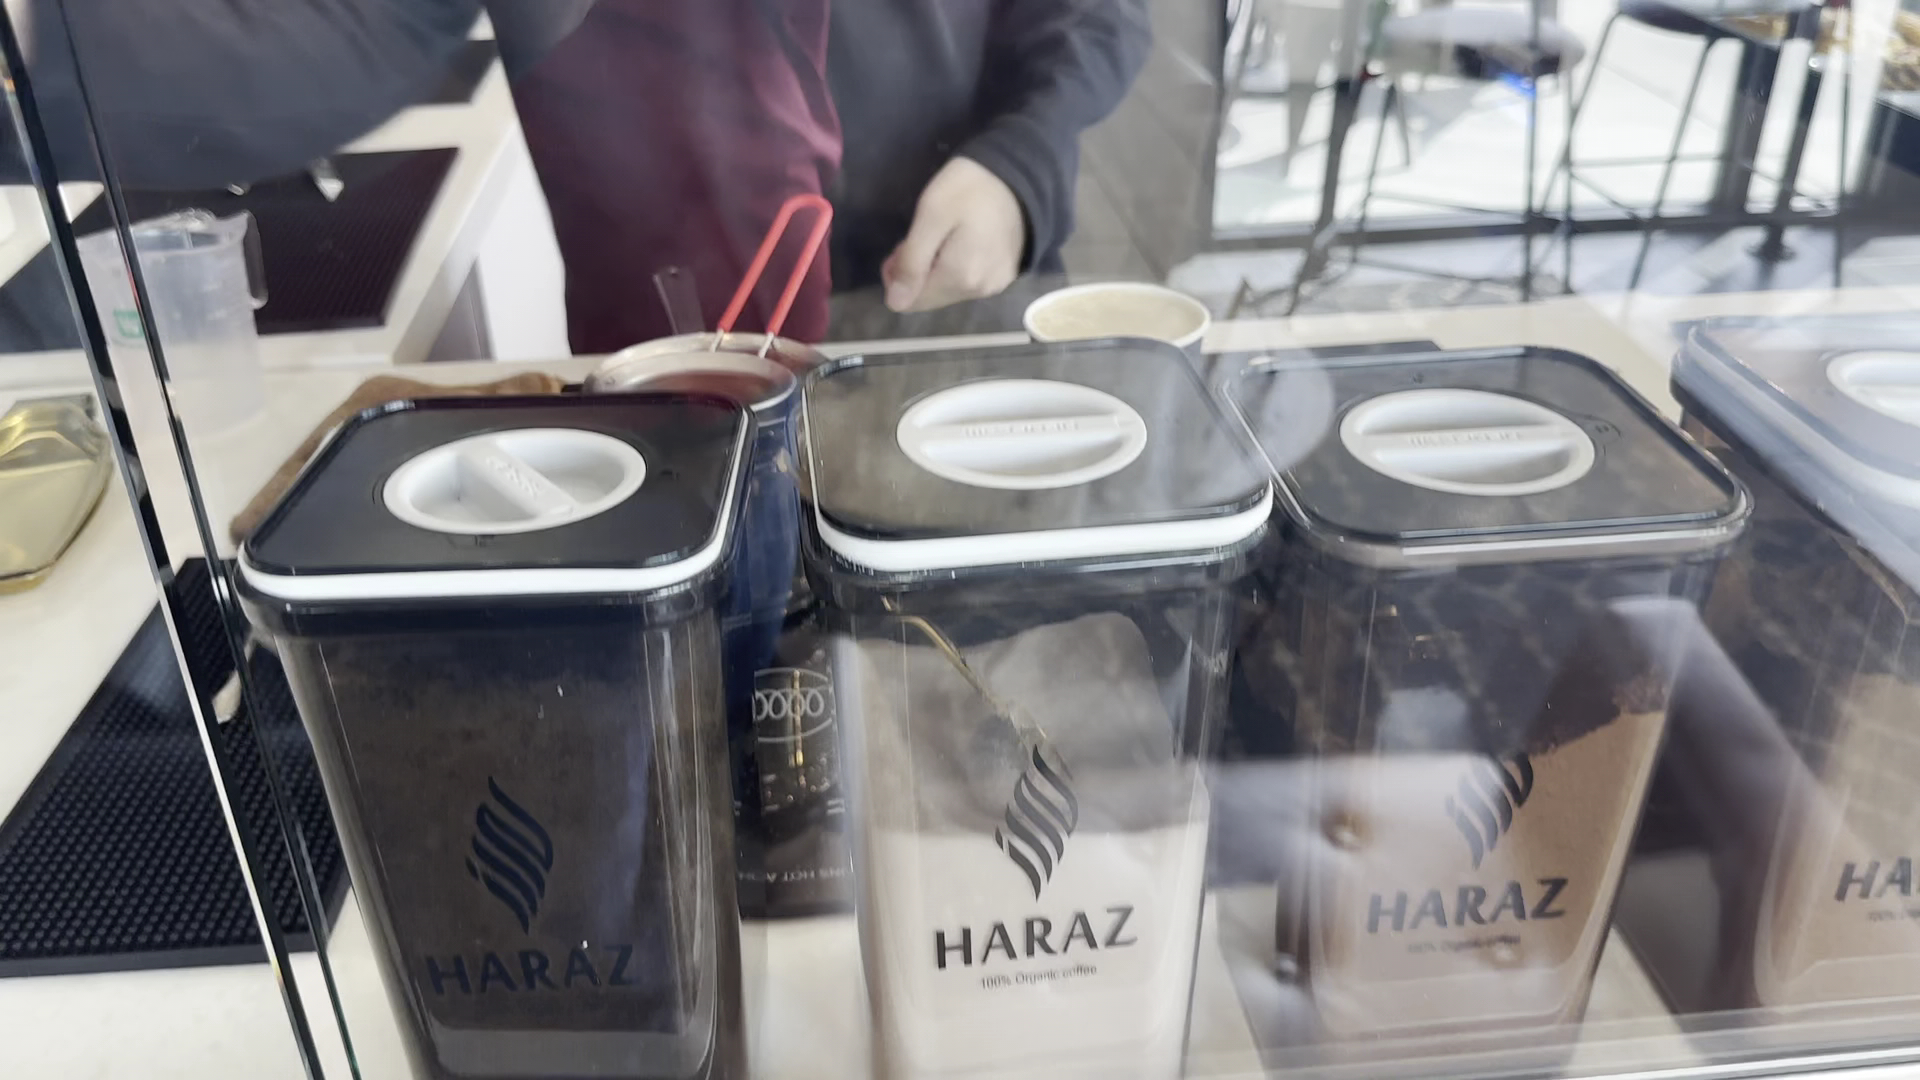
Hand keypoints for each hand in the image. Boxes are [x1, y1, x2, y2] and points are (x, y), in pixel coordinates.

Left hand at [882, 157, 1025, 312]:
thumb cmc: (970, 189)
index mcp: (959, 278)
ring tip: (940, 237)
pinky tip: (960, 243)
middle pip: (931, 297)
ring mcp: (995, 285)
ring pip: (949, 291)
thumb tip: (895, 303)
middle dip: (917, 274)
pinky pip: (969, 283)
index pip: (911, 300)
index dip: (896, 277)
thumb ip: (911, 261)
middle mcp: (979, 290)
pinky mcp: (1004, 276)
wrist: (1018, 174)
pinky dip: (957, 268)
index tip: (900, 246)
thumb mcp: (931, 216)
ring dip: (936, 271)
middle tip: (919, 237)